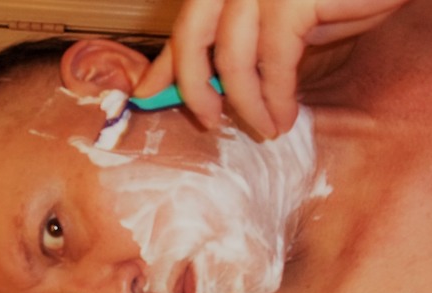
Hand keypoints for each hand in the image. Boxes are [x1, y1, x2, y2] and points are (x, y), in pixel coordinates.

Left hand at [134, 0, 409, 136]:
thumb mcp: (275, 24)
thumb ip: (238, 44)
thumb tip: (204, 84)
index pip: (185, 24)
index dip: (162, 63)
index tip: (145, 95)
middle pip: (193, 38)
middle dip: (195, 89)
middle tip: (208, 123)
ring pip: (234, 60)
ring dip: (248, 106)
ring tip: (267, 129)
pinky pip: (273, 64)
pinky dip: (277, 98)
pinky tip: (285, 117)